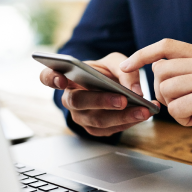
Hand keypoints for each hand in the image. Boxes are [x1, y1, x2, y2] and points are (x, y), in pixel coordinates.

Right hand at [39, 52, 158, 136]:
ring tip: (143, 111)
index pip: (48, 77)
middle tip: (123, 100)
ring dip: (122, 117)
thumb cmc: (107, 72)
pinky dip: (127, 123)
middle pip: (78, 102)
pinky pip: (109, 129)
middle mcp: (69, 98)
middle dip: (102, 101)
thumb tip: (135, 89)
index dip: (51, 79)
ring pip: (97, 120)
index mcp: (67, 77)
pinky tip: (142, 115)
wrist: (111, 87)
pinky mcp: (93, 128)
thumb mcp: (116, 62)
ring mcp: (80, 116)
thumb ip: (125, 69)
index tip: (62, 79)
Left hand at [119, 39, 191, 160]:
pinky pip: (175, 109)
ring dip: (175, 108)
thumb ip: (185, 72)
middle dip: (162, 92)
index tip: (125, 66)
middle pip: (160, 71)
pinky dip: (184, 119)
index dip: (142, 54)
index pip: (165, 45)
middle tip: (181, 104)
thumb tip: (153, 67)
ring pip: (166, 90)